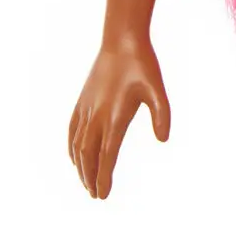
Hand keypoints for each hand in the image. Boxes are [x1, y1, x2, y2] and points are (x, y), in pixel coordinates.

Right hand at [68, 33, 170, 197]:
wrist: (122, 39)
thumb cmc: (142, 63)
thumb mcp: (157, 88)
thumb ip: (161, 114)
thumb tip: (163, 140)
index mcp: (115, 116)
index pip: (107, 155)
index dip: (104, 176)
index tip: (103, 194)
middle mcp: (97, 116)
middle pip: (89, 155)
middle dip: (90, 177)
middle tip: (95, 194)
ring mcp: (87, 108)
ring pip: (78, 145)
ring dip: (80, 166)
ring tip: (86, 182)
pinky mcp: (82, 101)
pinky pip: (72, 130)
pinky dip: (71, 148)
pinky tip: (74, 156)